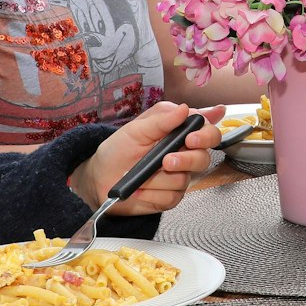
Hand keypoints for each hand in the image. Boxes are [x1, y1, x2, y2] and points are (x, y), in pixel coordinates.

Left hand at [72, 102, 225, 215]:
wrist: (99, 178)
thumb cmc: (117, 150)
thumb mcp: (136, 130)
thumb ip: (161, 119)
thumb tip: (184, 108)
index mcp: (177, 134)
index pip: (206, 131)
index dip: (206, 135)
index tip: (191, 138)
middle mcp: (182, 155)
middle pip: (203, 158)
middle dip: (186, 160)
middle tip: (166, 161)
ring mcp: (178, 177)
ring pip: (183, 180)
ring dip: (157, 179)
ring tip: (140, 175)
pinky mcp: (170, 197)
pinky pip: (171, 197)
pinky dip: (151, 193)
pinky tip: (140, 189)